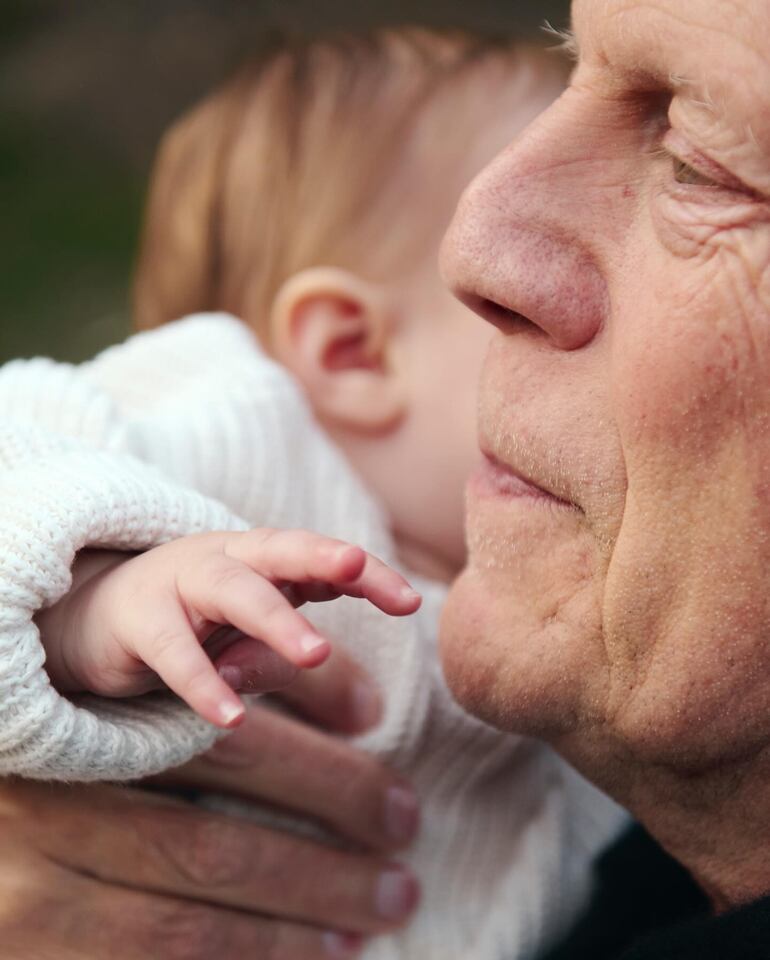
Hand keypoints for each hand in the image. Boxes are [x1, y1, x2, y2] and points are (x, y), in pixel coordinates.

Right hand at [0, 670, 420, 958]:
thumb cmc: (88, 757)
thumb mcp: (151, 710)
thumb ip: (244, 698)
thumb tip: (363, 708)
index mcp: (93, 729)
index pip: (228, 749)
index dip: (323, 778)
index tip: (398, 802)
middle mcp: (54, 810)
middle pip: (213, 846)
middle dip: (323, 867)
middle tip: (402, 870)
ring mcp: (32, 894)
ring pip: (189, 922)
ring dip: (298, 924)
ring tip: (380, 913)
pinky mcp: (34, 949)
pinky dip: (248, 959)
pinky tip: (314, 953)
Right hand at [37, 529, 419, 728]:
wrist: (91, 621)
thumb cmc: (187, 627)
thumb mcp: (244, 641)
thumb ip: (286, 659)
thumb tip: (351, 701)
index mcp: (260, 561)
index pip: (319, 558)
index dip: (365, 572)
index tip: (410, 601)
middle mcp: (226, 561)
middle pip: (281, 550)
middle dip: (322, 557)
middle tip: (360, 570)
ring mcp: (180, 583)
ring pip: (234, 592)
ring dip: (275, 619)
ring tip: (316, 654)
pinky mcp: (139, 620)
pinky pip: (174, 651)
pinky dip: (202, 682)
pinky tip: (230, 717)